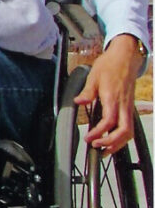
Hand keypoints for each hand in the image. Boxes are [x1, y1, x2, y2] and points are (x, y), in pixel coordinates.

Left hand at [74, 34, 144, 152]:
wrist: (125, 57)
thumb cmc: (109, 65)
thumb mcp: (94, 76)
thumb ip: (87, 92)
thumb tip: (78, 101)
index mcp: (113, 98)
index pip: (109, 121)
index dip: (99, 133)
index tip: (89, 138)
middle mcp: (123, 105)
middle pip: (124, 131)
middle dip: (112, 143)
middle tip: (97, 148)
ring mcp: (128, 107)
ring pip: (129, 131)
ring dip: (118, 143)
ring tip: (103, 150)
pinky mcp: (129, 107)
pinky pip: (129, 126)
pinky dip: (121, 137)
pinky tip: (111, 140)